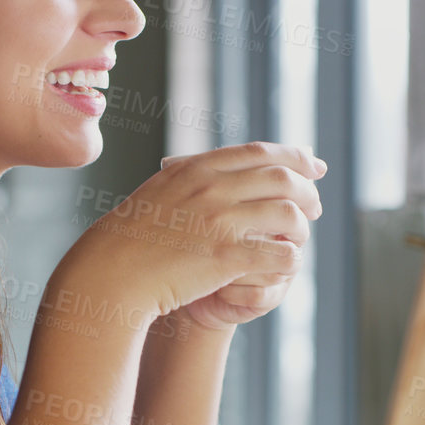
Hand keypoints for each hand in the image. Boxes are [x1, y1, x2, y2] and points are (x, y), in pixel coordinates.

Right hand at [60, 141, 324, 324]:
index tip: (314, 165)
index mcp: (197, 168)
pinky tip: (286, 263)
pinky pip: (279, 253)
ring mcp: (219, 221)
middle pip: (282, 177)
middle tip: (314, 208)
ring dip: (301, 226)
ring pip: (287, 213)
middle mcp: (211, 187)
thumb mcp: (161, 191)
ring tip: (299, 238)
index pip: (259, 151)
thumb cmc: (132, 238)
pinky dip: (291, 257)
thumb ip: (194, 176)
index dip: (294, 156)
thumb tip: (224, 170)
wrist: (110, 273)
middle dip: (307, 191)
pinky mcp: (225, 257)